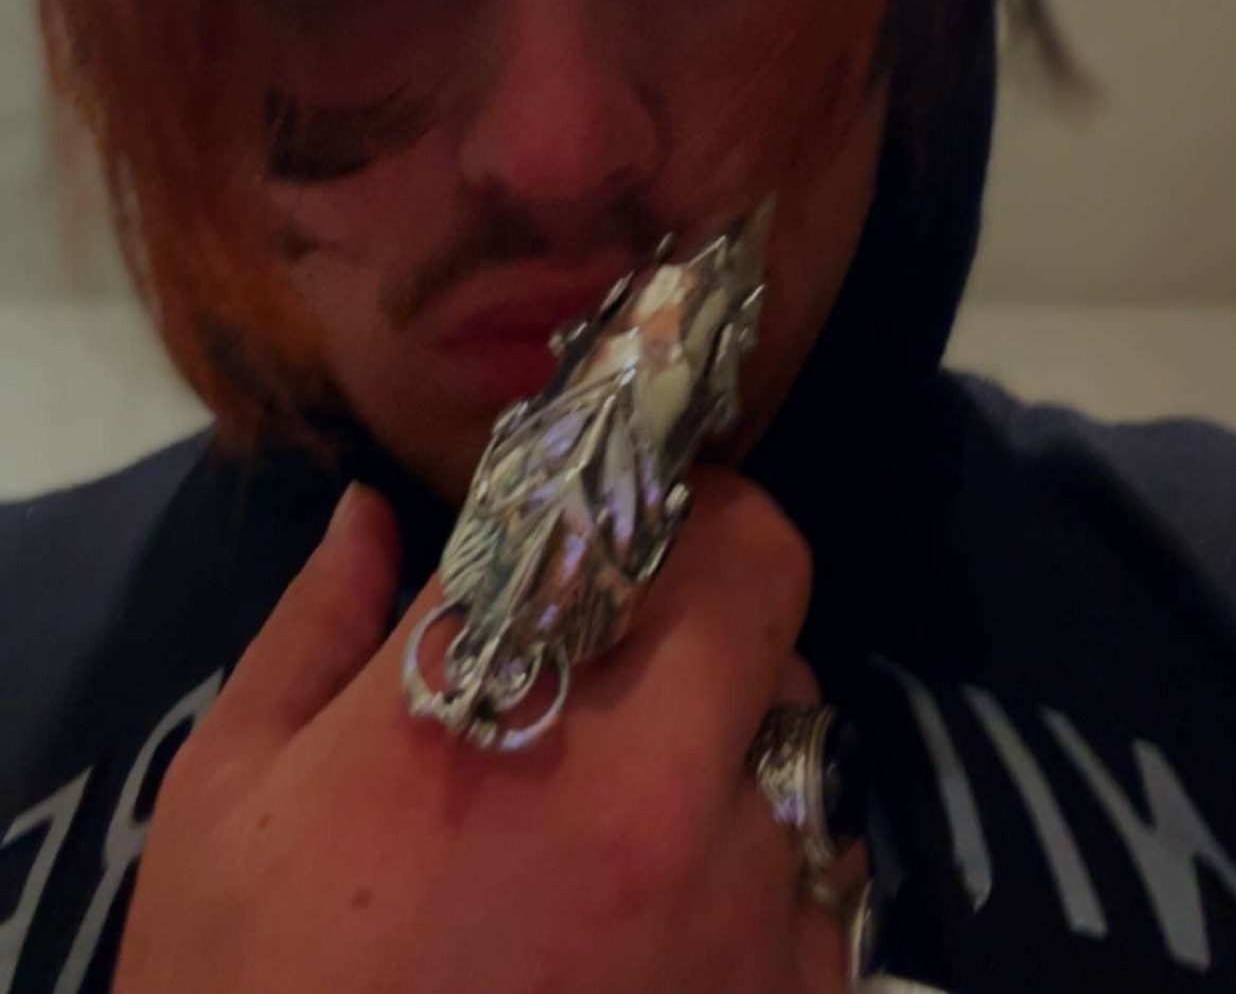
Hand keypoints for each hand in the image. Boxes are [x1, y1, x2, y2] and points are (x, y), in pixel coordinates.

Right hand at [113, 468, 850, 992]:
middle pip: (758, 574)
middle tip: (651, 596)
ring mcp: (738, 907)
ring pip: (801, 720)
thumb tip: (370, 516)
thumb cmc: (253, 985)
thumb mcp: (230, 797)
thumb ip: (315, 630)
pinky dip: (768, 855)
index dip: (607, 471)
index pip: (600, 503)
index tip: (605, 482)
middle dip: (708, 558)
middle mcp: (649, 789)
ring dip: (735, 715)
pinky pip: (826, 869)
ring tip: (658, 770)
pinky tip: (686, 899)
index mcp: (490, 705)